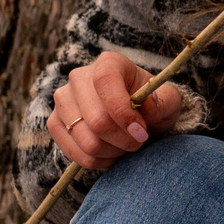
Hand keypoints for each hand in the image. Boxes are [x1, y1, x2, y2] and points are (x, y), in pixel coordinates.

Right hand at [46, 51, 188, 170]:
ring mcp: (63, 100)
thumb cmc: (150, 105)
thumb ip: (163, 102)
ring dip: (112, 151)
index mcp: (109, 63)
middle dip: (123, 139)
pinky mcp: (55, 123)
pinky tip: (111, 153)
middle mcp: (79, 77)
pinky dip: (97, 160)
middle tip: (138, 141)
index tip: (140, 131)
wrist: (132, 116)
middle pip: (96, 119)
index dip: (122, 111)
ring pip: (86, 140)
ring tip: (125, 146)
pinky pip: (74, 153)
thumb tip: (147, 106)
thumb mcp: (168, 101)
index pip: (105, 81)